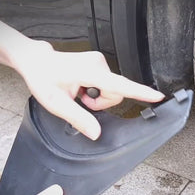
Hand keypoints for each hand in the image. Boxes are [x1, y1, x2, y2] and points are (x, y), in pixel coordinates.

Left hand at [12, 42, 164, 139]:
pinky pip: (108, 83)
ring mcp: (99, 62)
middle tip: (82, 101)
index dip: (140, 92)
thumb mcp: (56, 103)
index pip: (119, 84)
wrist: (37, 61)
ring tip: (80, 94)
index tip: (157, 96)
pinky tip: (82, 87)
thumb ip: (78, 118)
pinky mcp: (99, 63)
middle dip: (102, 103)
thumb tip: (95, 133)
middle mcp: (98, 63)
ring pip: (112, 89)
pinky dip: (97, 90)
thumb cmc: (43, 78)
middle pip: (116, 92)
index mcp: (89, 72)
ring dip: (99, 97)